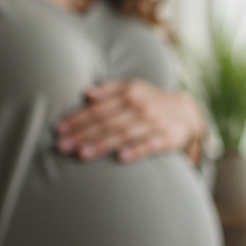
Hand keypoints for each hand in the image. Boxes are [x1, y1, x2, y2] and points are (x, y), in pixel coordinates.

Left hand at [54, 79, 205, 163]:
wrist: (186, 113)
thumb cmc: (148, 100)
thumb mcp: (131, 88)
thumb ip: (108, 90)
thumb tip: (86, 93)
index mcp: (129, 92)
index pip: (97, 107)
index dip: (77, 118)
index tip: (58, 129)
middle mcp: (140, 106)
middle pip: (107, 121)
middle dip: (82, 134)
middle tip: (62, 146)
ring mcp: (154, 123)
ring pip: (124, 134)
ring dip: (102, 144)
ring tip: (82, 153)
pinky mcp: (166, 139)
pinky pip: (149, 145)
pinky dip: (136, 151)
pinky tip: (121, 158)